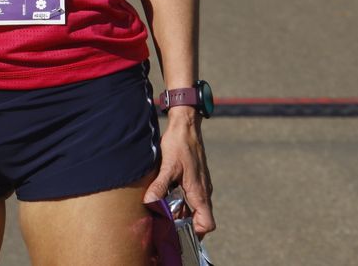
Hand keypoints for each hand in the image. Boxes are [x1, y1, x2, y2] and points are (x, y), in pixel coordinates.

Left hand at [145, 111, 214, 237]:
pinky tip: (164, 195)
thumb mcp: (167, 166)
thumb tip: (150, 203)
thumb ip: (159, 186)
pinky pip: (190, 196)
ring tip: (162, 210)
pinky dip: (180, 200)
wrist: (186, 126)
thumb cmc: (179, 144)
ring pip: (194, 207)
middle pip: (199, 218)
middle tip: (165, 223)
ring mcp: (200, 185)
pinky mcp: (195, 179)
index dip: (195, 232)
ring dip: (180, 211)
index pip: (207, 223)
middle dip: (183, 223)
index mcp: (200, 193)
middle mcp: (203, 192)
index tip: (178, 231)